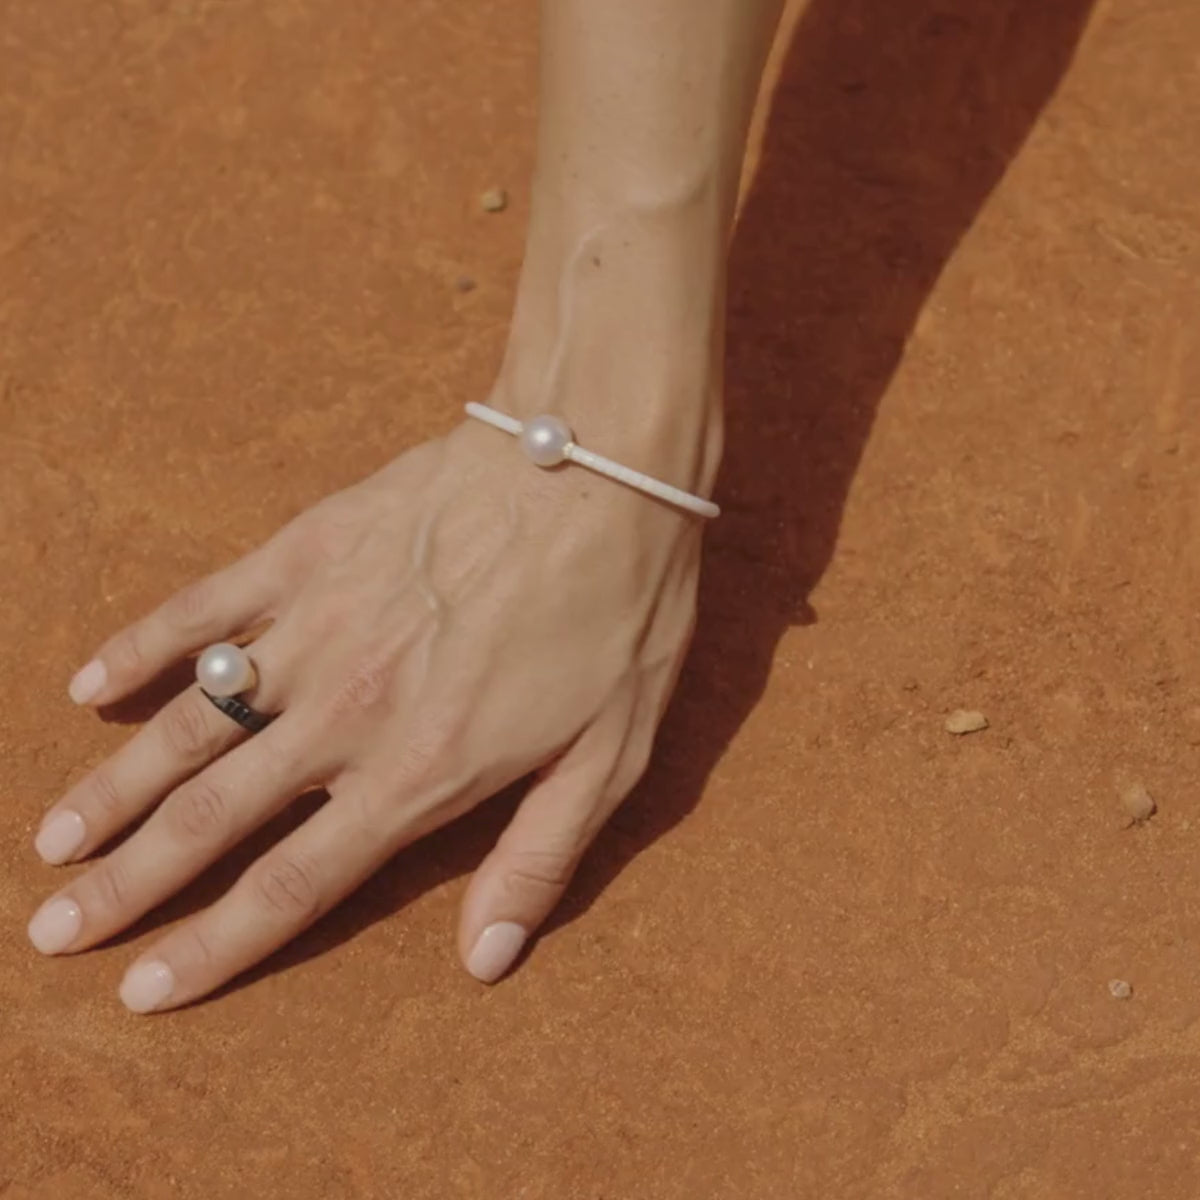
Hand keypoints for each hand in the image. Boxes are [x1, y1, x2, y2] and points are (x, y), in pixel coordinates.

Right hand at [28, 412, 709, 1010]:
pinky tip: (89, 685)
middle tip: (49, 931)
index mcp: (420, 772)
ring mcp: (315, 626)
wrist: (596, 466)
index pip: (292, 884)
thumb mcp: (613, 756)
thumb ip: (540, 858)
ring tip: (53, 840)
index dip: (212, 946)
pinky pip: (203, 608)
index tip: (140, 987)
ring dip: (114, 788)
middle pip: (214, 817)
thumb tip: (484, 960)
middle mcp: (347, 711)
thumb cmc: (617, 613)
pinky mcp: (306, 551)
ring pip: (190, 724)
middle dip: (129, 882)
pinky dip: (142, 648)